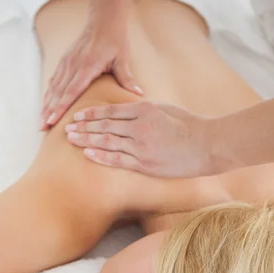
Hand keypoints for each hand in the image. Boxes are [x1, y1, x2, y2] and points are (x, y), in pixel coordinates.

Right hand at [40, 10, 142, 129]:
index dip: (61, 107)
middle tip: (41, 129)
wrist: (103, 18)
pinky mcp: (64, 61)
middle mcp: (73, 65)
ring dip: (45, 106)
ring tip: (40, 122)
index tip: (52, 121)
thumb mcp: (123, 58)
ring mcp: (66, 62)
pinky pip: (54, 81)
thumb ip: (127, 78)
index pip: (71, 91)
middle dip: (48, 112)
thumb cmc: (115, 39)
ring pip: (53, 88)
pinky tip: (45, 106)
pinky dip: (48, 95)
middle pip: (58, 93)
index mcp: (87, 66)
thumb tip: (139, 94)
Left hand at [65, 102, 212, 177]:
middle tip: (67, 128)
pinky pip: (118, 160)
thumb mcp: (164, 108)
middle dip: (84, 127)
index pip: (111, 112)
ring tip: (72, 140)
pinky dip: (101, 156)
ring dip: (87, 140)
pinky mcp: (144, 163)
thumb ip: (143, 109)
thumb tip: (125, 109)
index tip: (78, 115)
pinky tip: (88, 154)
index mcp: (144, 110)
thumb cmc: (188, 125)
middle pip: (104, 126)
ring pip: (107, 142)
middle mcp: (139, 127)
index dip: (92, 114)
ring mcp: (141, 146)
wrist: (207, 145)